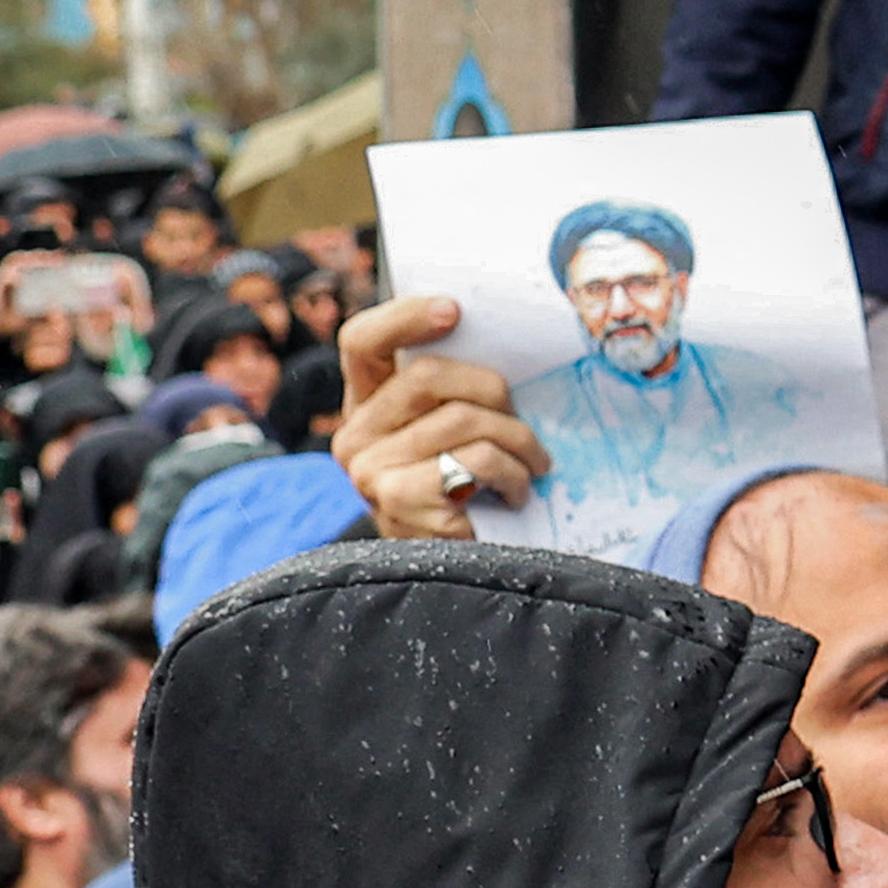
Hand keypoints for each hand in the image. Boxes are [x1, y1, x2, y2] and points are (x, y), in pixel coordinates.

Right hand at [332, 293, 546, 538]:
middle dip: (495, 393)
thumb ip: (456, 394)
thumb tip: (507, 342)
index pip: (362, 341)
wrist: (461, 577)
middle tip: (523, 420)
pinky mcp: (398, 500)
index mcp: (365, 405)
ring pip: (463, 419)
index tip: (455, 310)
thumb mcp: (456, 435)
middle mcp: (354, 435)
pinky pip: (474, 460)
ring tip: (532, 465)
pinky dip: (512, 475)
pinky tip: (516, 494)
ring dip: (518, 441)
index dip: (406, 317)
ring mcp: (369, 470)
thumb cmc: (471, 494)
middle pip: (429, 375)